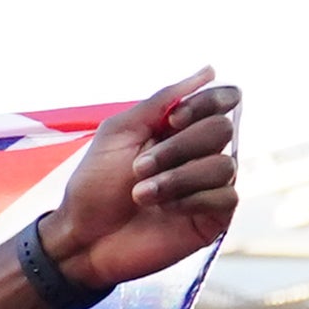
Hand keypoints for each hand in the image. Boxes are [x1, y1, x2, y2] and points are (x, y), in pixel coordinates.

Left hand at [38, 71, 242, 289]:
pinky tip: (166, 211)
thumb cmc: (94, 186)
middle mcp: (200, 153)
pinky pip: (225, 195)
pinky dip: (191, 199)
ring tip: (140, 195)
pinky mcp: (214, 216)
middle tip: (137, 168)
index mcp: (180, 128)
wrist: (82, 238)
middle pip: (222, 129)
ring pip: (224, 164)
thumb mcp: (119, 132)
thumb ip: (162, 100)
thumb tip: (210, 70)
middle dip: (177, 148)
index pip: (224, 99)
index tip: (171, 121)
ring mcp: (209, 185)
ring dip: (176, 178)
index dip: (206, 104)